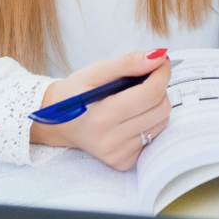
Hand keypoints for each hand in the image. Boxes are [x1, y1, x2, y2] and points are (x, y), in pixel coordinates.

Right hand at [30, 48, 171, 170]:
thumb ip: (128, 62)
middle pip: (161, 109)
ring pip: (161, 122)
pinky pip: (153, 137)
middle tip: (145, 80)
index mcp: (101, 117)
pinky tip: (131, 116)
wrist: (57, 122)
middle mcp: (110, 141)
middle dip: (160, 88)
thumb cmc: (75, 93)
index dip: (162, 73)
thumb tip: (158, 57)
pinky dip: (149, 121)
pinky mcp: (123, 162)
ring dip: (156, 105)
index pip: (150, 94)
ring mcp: (117, 154)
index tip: (161, 62)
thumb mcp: (96, 71)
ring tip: (135, 98)